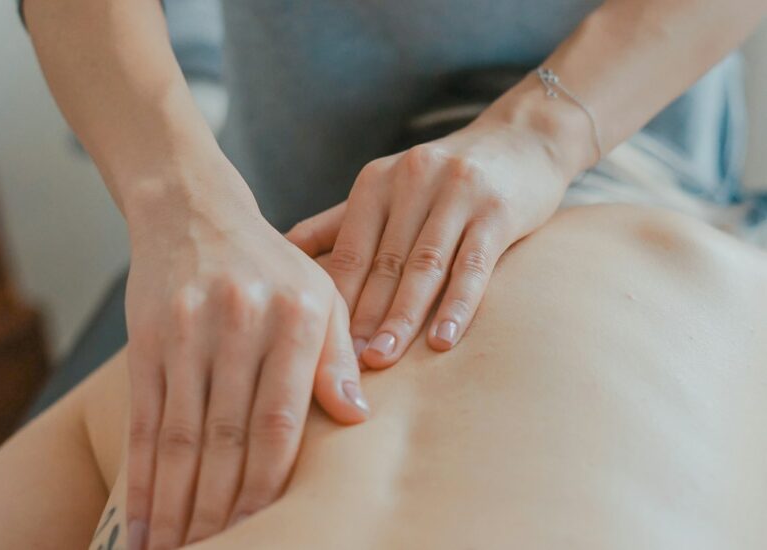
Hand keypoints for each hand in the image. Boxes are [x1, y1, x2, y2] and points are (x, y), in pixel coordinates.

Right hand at [123, 164, 368, 549]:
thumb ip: (338, 356)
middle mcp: (240, 323)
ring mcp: (187, 330)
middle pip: (227, 436)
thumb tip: (356, 419)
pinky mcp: (146, 338)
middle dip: (221, 508)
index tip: (267, 528)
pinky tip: (141, 521)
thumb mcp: (321, 294)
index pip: (281, 420)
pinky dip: (141, 477)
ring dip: (177, 505)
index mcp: (296, 317)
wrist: (194, 211)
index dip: (270, 483)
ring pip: (180, 436)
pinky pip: (144, 420)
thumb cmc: (271, 265)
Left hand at [287, 114, 570, 367]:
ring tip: (383, 359)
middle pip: (384, 262)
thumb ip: (339, 222)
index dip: (334, 299)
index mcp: (377, 181)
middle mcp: (412, 181)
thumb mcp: (388, 188)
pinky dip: (457, 305)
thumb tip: (282, 250)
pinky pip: (474, 264)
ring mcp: (457, 193)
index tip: (318, 345)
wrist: (522, 139)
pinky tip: (443, 341)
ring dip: (402, 317)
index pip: (349, 250)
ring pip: (425, 266)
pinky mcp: (497, 210)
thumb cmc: (444, 178)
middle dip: (363, 317)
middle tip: (346, 365)